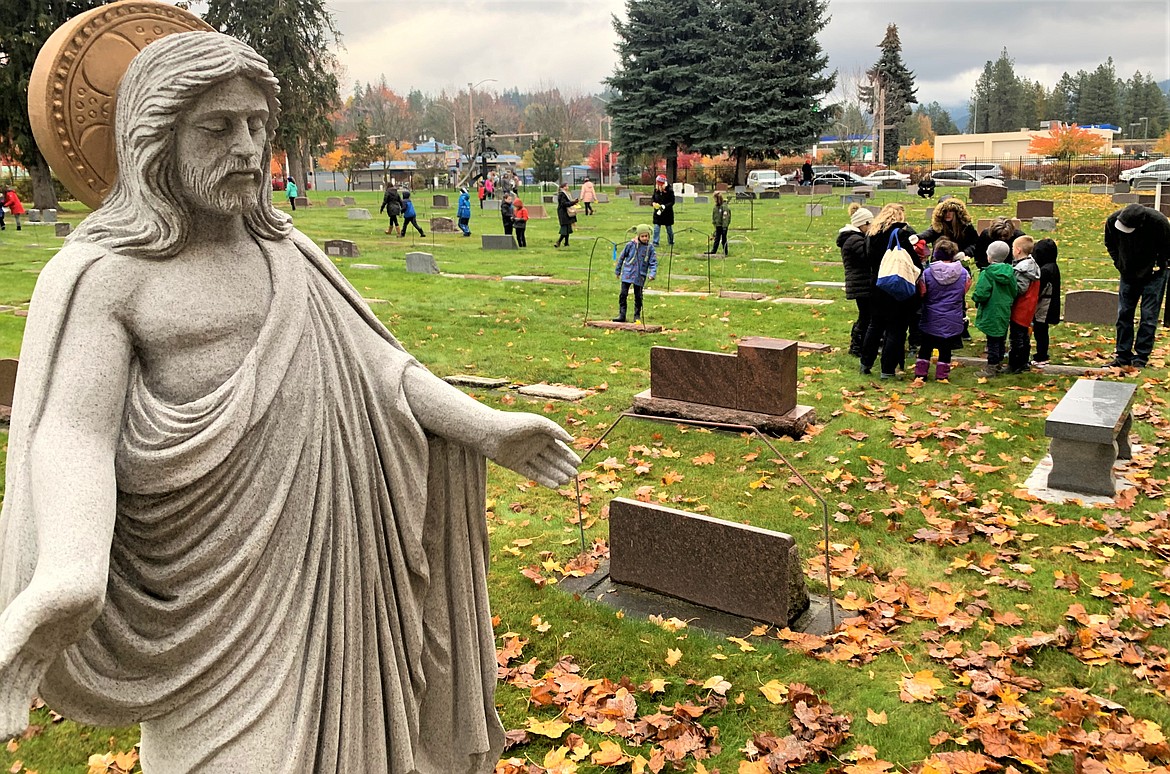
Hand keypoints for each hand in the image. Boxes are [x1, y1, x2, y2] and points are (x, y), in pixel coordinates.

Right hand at [0, 580, 98, 740]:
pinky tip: (24, 711)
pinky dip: (28, 694)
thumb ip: (12, 635)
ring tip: (13, 733)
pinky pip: (34, 675)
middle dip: (1, 710)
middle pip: (3, 684)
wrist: (79, 572)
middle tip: (3, 739)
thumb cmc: (56, 586)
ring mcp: (32, 645)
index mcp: (7, 639)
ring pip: (18, 683)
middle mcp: (15, 644)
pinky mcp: (50, 645)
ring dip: (12, 707)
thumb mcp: (34, 610)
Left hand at [484, 412, 580, 488]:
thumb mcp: (538, 423)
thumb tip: (571, 440)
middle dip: (564, 467)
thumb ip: (556, 430)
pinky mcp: (516, 465)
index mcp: (541, 435)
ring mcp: (525, 456)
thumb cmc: (514, 423)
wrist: (490, 432)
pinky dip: (543, 480)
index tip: (579, 464)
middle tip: (575, 475)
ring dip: (556, 474)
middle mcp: (534, 445)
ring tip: (567, 482)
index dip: (569, 456)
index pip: (558, 447)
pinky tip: (555, 485)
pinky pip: (532, 474)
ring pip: (544, 467)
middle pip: (553, 459)